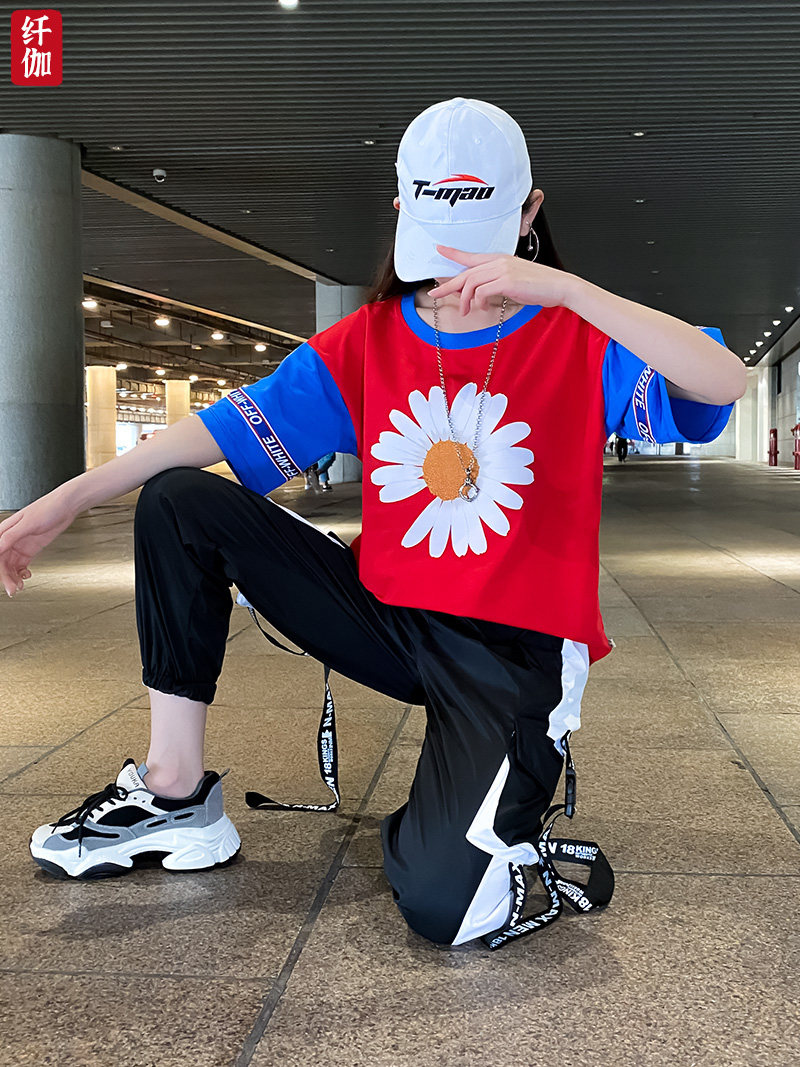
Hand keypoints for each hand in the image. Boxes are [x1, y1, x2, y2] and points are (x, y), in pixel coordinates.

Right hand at [0, 488, 77, 596]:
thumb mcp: (28, 523)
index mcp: (5, 530)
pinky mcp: (31, 549)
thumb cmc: (47, 508)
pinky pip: (21, 564)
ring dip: (13, 577)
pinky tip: (26, 577)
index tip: (4, 581)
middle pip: (3, 562)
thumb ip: (11, 536)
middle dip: (6, 577)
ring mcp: (21, 544)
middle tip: (13, 590)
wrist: (67, 506)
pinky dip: (22, 573)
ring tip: (20, 586)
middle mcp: (11, 539)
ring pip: (11, 566)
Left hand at [429, 246, 578, 315]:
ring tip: (465, 311)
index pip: (472, 256)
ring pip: (471, 283)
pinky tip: (481, 308)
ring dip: (464, 299)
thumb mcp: (516, 281)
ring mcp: (503, 270)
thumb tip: (482, 293)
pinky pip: (482, 292)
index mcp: (501, 259)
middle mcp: (499, 261)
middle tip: (435, 294)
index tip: (440, 249)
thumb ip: (498, 282)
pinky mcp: (507, 281)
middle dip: (448, 285)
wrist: (560, 286)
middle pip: (466, 272)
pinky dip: (478, 302)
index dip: (454, 253)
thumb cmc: (540, 286)